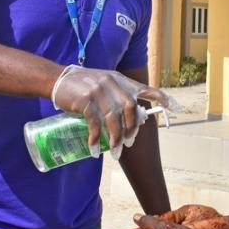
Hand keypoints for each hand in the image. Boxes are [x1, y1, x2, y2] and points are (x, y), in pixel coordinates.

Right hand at [51, 66, 171, 157]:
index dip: (158, 97)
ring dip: (116, 136)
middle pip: (130, 107)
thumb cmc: (83, 84)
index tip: (171, 106)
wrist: (57, 79)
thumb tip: (131, 117)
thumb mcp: (104, 82)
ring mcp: (98, 91)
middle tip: (129, 141)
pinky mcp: (85, 100)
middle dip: (132, 127)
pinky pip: (94, 122)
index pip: (143, 87)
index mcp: (119, 79)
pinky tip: (94, 146)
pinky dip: (95, 137)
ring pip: (114, 118)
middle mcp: (111, 83)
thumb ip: (117, 95)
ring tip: (115, 149)